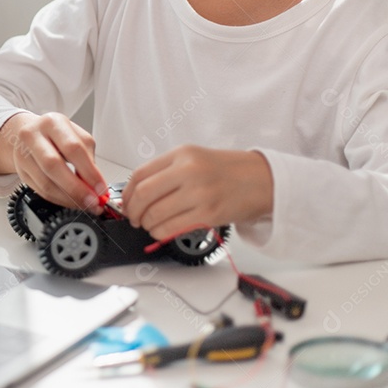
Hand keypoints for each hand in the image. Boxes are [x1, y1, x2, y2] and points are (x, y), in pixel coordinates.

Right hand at [0, 112, 106, 210]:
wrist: (29, 133)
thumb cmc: (56, 135)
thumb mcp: (75, 136)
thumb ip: (87, 159)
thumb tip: (96, 186)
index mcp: (52, 123)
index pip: (73, 148)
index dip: (89, 172)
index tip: (101, 188)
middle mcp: (33, 135)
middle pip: (54, 165)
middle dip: (76, 188)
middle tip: (92, 201)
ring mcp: (22, 154)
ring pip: (45, 182)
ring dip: (68, 198)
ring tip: (83, 203)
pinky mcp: (20, 171)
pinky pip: (41, 191)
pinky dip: (59, 199)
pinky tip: (70, 201)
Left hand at [121, 145, 273, 240]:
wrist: (262, 180)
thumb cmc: (227, 170)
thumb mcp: (193, 158)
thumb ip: (166, 171)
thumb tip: (137, 192)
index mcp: (182, 155)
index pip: (140, 174)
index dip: (127, 193)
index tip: (125, 202)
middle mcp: (189, 171)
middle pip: (144, 195)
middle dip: (132, 211)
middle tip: (133, 217)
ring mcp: (199, 193)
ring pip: (156, 214)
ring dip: (146, 224)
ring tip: (148, 224)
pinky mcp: (208, 214)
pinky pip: (172, 228)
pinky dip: (160, 232)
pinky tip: (161, 230)